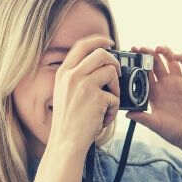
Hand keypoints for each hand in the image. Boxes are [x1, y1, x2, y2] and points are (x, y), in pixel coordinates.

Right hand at [47, 35, 120, 153]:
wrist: (66, 142)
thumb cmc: (70, 121)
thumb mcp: (66, 93)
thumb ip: (79, 77)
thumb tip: (103, 66)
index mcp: (63, 73)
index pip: (82, 45)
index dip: (98, 40)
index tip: (110, 42)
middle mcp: (72, 75)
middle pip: (101, 53)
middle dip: (114, 63)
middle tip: (117, 75)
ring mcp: (84, 85)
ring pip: (112, 72)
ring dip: (116, 89)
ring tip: (108, 104)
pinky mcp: (96, 97)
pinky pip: (115, 96)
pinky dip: (113, 109)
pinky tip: (104, 118)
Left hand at [126, 46, 181, 162]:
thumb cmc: (174, 132)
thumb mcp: (156, 125)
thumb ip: (143, 118)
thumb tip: (127, 113)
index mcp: (154, 93)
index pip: (143, 74)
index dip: (137, 64)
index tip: (131, 56)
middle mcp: (165, 85)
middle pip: (155, 64)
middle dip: (148, 54)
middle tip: (141, 48)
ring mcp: (178, 83)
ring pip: (170, 62)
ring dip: (164, 52)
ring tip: (158, 48)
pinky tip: (176, 56)